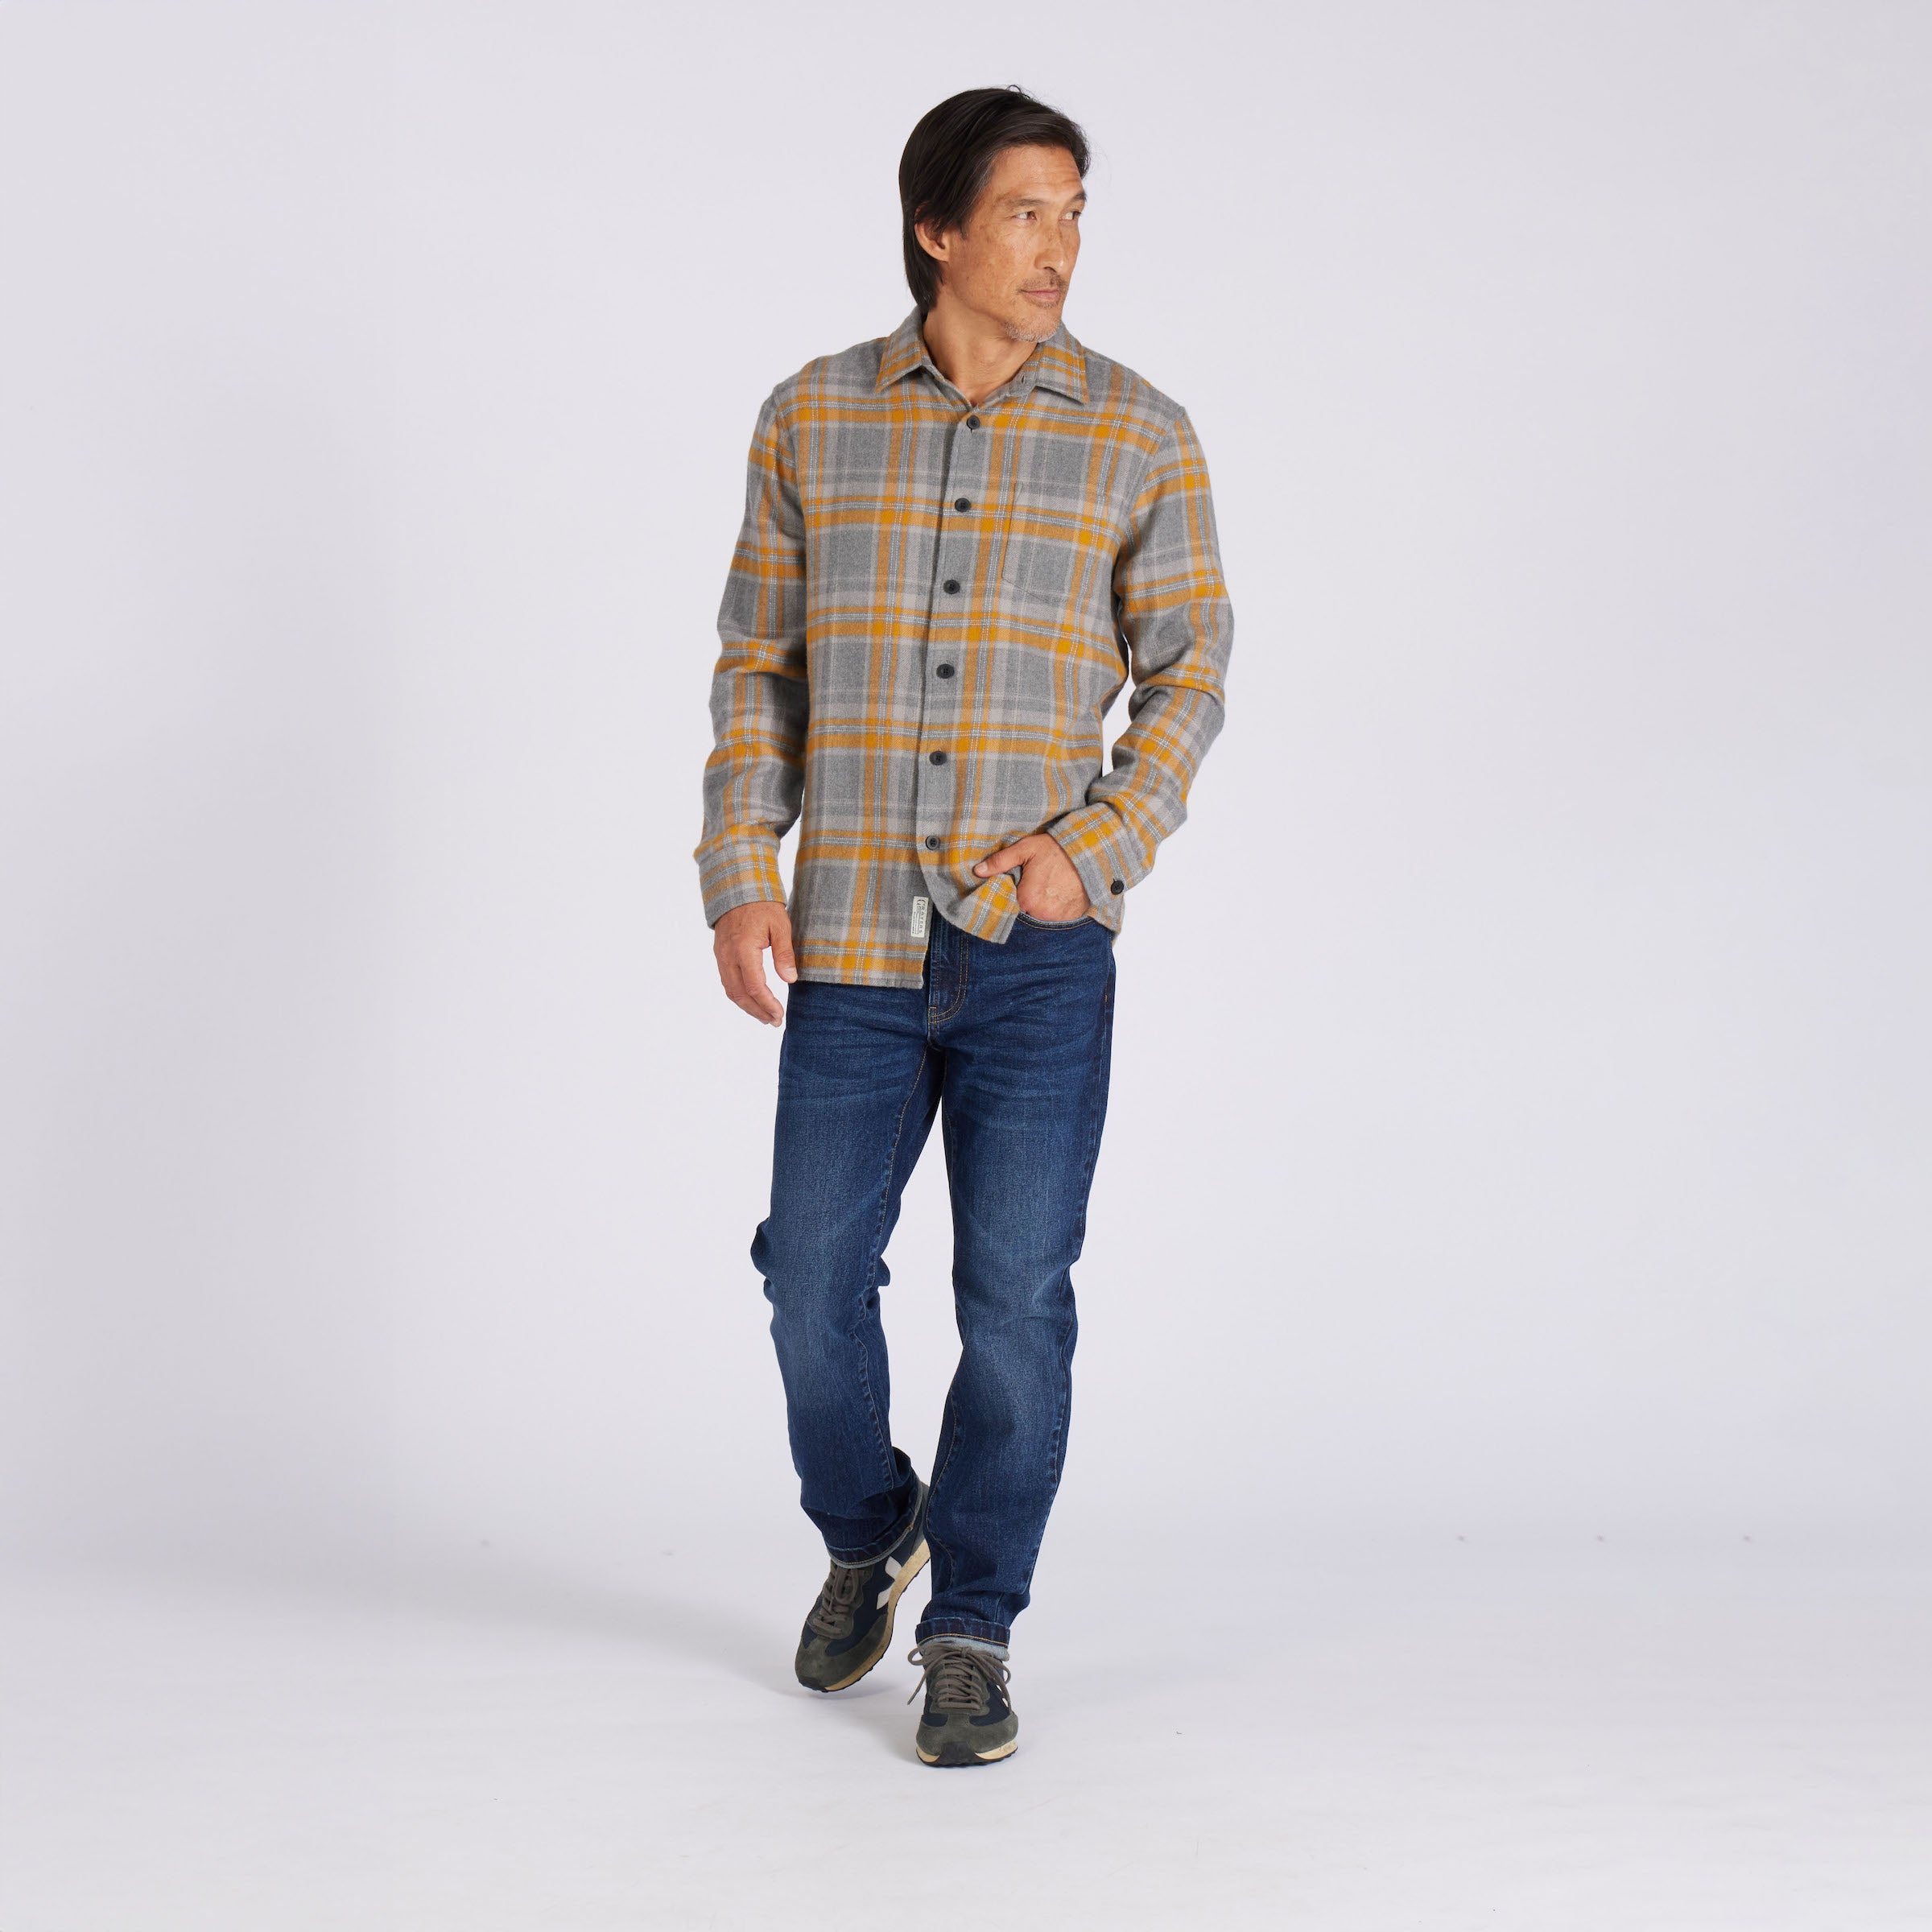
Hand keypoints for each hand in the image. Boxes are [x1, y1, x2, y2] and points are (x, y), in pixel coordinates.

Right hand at [713, 900, 795, 1025]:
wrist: (739, 888)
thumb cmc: (763, 905)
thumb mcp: (780, 926)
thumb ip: (784, 953)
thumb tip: (790, 980)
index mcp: (744, 949)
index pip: (754, 986)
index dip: (767, 1004)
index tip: (780, 1015)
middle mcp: (728, 956)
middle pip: (740, 994)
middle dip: (757, 1011)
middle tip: (774, 1021)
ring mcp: (721, 956)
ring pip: (731, 990)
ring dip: (747, 1006)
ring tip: (764, 1017)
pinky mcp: (720, 954)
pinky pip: (727, 981)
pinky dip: (739, 995)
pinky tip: (752, 1000)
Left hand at [973, 833, 1089, 921]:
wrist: (1091, 853)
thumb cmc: (1058, 850)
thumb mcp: (1026, 849)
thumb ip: (1000, 861)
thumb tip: (978, 871)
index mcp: (1026, 898)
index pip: (1008, 905)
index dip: (1010, 895)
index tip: (1015, 886)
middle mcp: (1041, 913)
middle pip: (1024, 912)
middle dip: (1025, 901)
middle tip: (1033, 884)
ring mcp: (1057, 918)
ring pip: (1039, 916)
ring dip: (1039, 907)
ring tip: (1046, 888)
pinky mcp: (1071, 918)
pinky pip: (1055, 919)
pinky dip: (1054, 910)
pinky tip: (1057, 895)